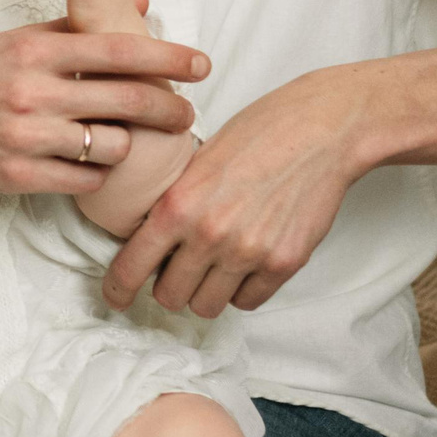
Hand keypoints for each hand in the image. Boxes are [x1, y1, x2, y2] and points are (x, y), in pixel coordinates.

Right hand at [0, 20, 205, 198]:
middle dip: (169, 109)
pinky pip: (85, 180)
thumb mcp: (14, 38)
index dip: (169, 58)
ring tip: (118, 137)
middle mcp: (33, 93)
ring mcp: (25, 139)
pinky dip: (96, 172)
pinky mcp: (16, 177)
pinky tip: (90, 161)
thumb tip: (139, 1)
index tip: (202, 64)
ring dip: (125, 142)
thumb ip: (76, 25)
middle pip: (127, 102)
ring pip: (111, 146)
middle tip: (186, 114)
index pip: (120, 52)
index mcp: (35, 52)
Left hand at [102, 67, 365, 316]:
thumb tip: (150, 237)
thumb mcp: (196, 161)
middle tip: (177, 269)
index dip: (118, 288)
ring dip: (205, 291)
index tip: (116, 297)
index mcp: (178, 205)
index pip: (132, 266)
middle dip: (169, 286)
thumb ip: (174, 202)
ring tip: (213, 267)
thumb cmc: (258, 133)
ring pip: (207, 306)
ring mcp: (248, 253)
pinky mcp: (284, 264)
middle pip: (170, 296)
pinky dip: (241, 289)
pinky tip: (245, 264)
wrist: (321, 130)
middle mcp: (209, 235)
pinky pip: (248, 302)